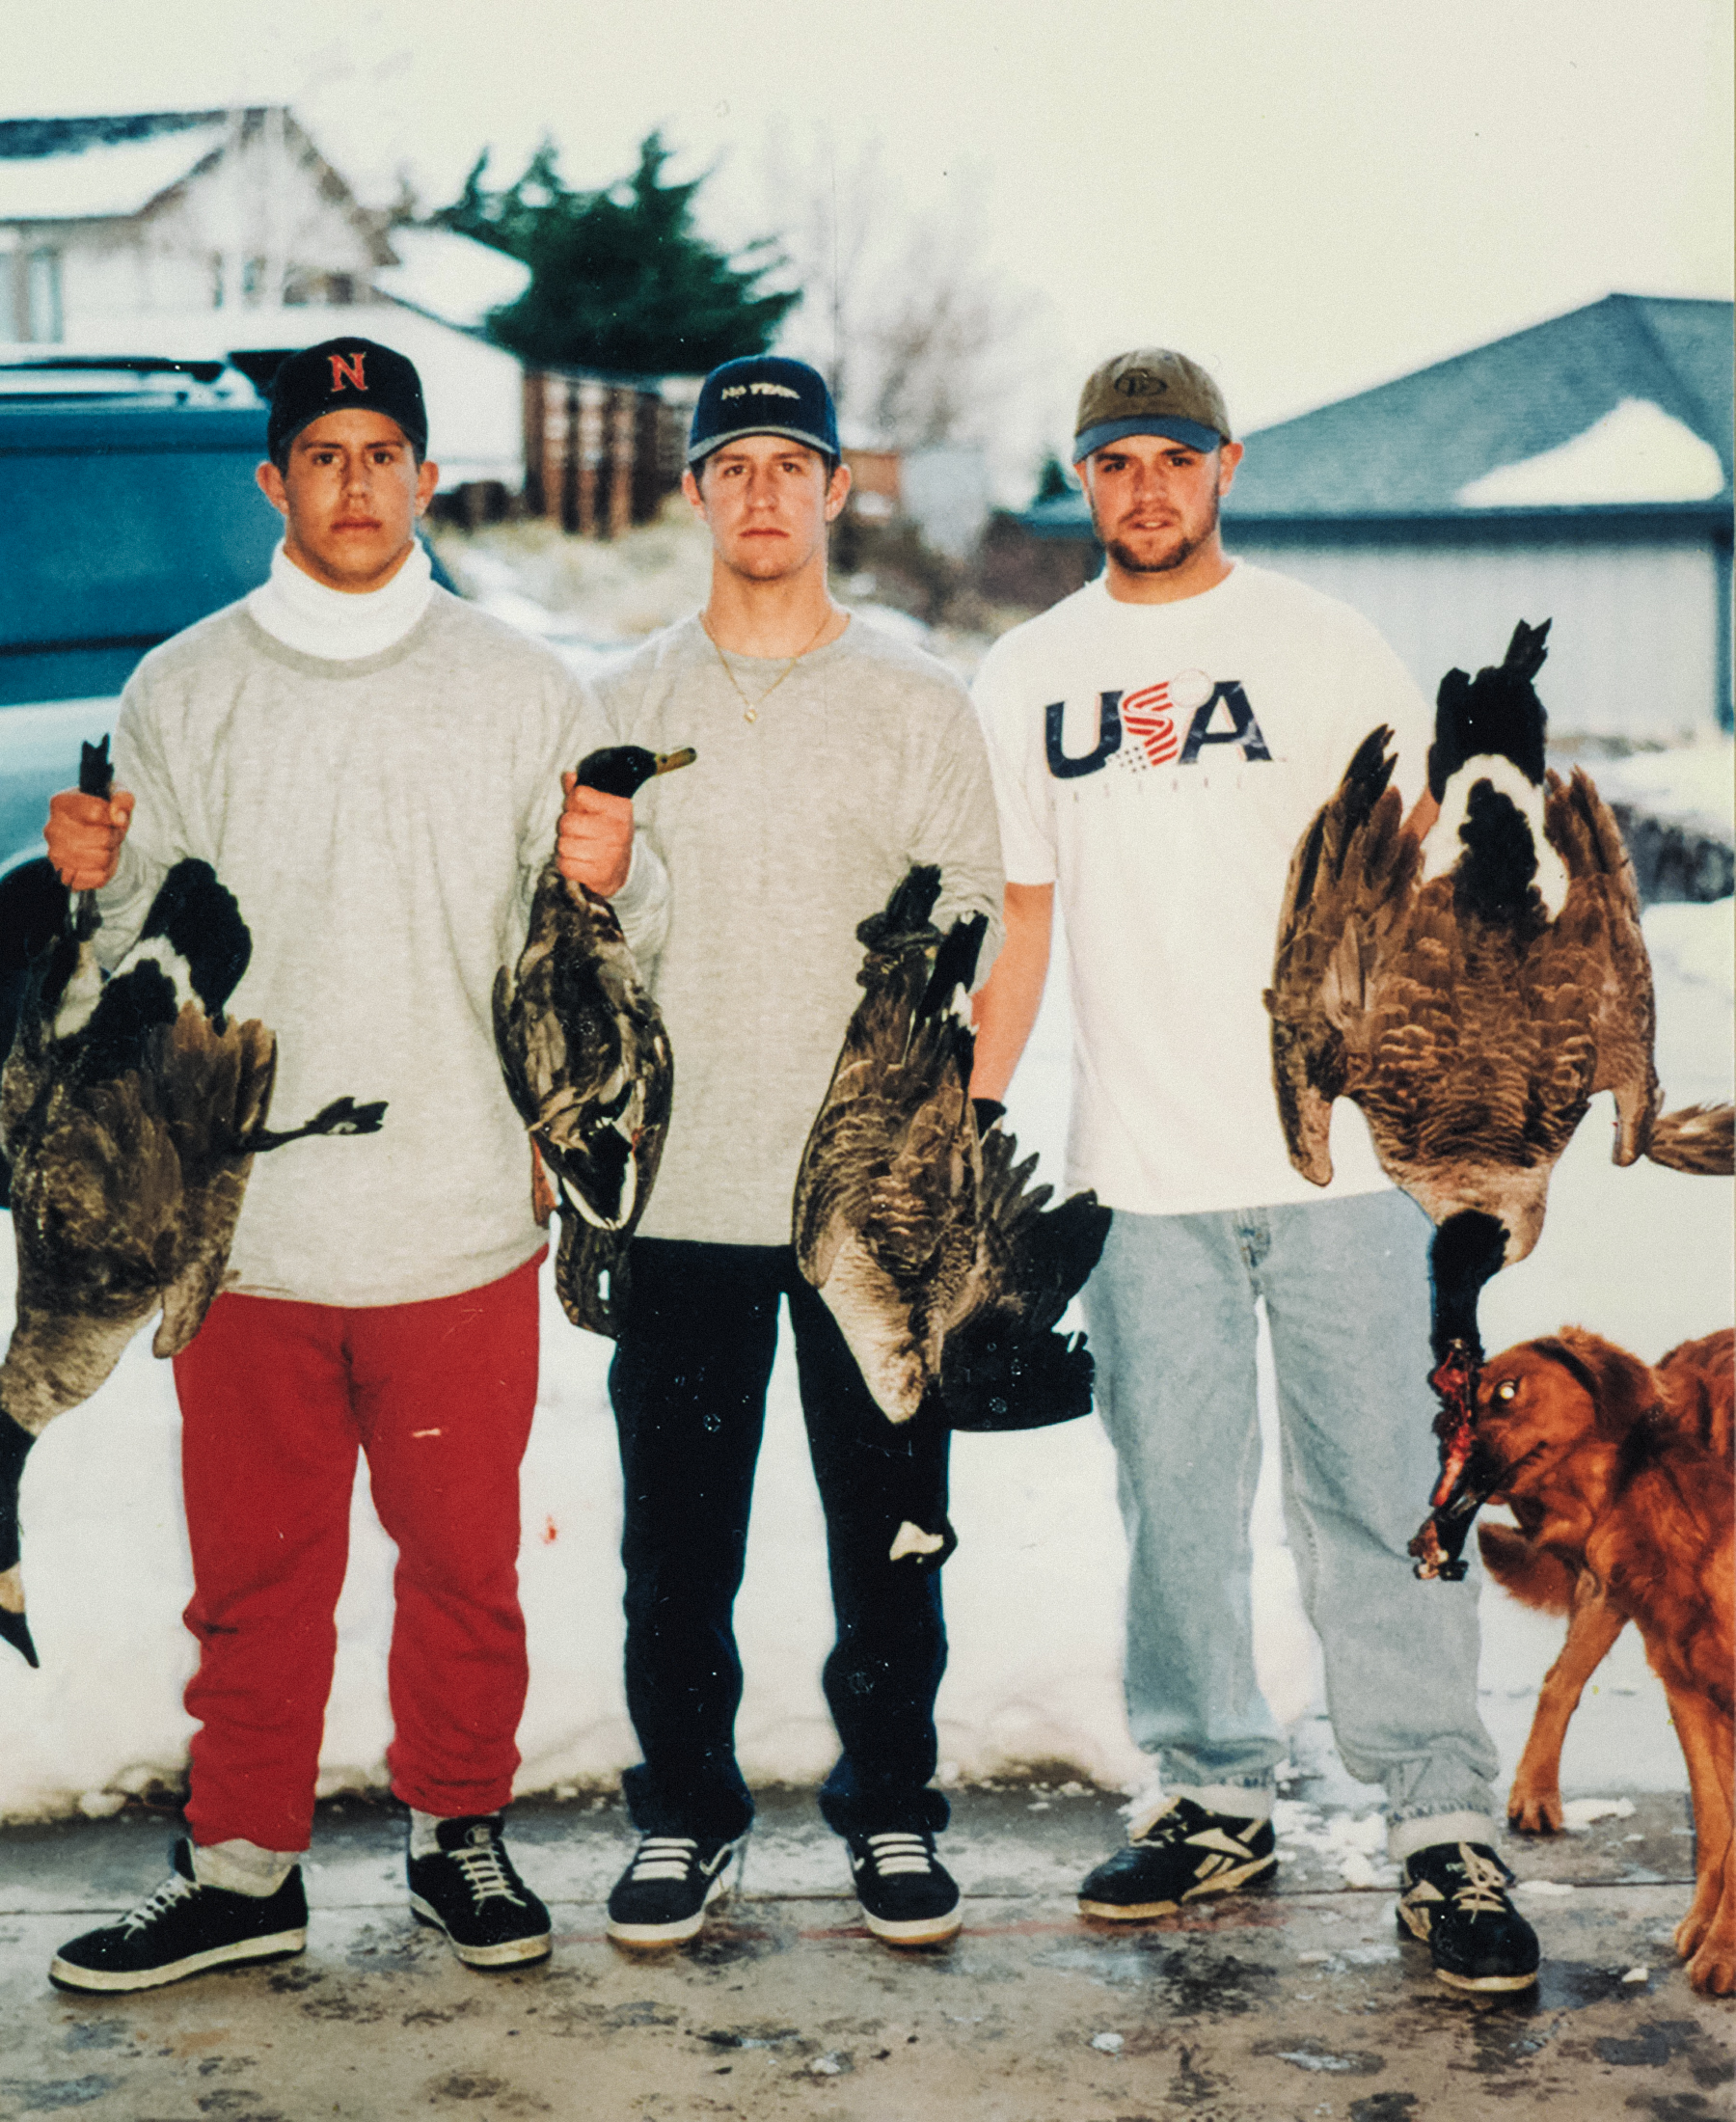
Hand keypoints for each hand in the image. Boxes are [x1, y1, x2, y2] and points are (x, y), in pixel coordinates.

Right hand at [45, 787, 134, 890]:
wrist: (95, 839)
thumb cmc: (105, 813)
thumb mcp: (117, 797)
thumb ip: (122, 798)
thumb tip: (118, 817)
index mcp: (60, 802)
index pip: (96, 812)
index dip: (113, 817)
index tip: (112, 816)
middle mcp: (52, 828)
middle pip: (102, 838)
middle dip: (114, 837)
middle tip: (110, 834)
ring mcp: (55, 853)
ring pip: (101, 859)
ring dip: (111, 854)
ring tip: (104, 847)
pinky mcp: (64, 875)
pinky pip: (96, 878)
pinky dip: (105, 872)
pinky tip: (98, 862)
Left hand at [556, 774, 632, 896]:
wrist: (623, 870)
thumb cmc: (606, 833)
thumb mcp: (600, 809)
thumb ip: (581, 792)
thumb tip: (568, 776)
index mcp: (619, 809)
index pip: (580, 795)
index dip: (572, 802)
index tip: (580, 810)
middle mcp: (617, 831)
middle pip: (567, 822)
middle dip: (566, 827)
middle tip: (578, 832)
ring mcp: (610, 854)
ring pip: (563, 845)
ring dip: (566, 847)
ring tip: (579, 847)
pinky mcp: (600, 875)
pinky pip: (565, 865)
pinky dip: (567, 865)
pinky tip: (579, 862)